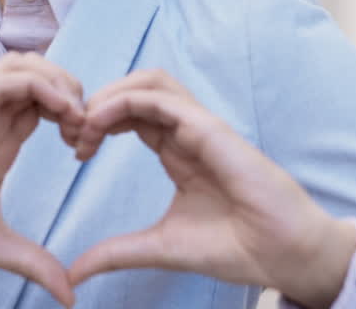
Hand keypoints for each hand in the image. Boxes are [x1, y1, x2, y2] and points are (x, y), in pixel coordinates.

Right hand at [0, 52, 84, 306]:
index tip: (89, 150)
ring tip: (76, 117)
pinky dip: (40, 85)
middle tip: (90, 129)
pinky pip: (6, 80)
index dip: (77, 116)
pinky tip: (61, 111)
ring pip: (25, 65)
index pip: (47, 104)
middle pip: (41, 74)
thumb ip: (33, 262)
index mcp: (0, 144)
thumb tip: (70, 295)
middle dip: (75, 91)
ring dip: (60, 81)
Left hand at [68, 70, 355, 308]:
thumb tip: (75, 273)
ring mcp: (200, 127)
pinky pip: (161, 98)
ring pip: (150, 82)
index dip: (97, 123)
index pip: (131, 116)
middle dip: (98, 102)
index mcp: (178, 152)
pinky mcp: (210, 129)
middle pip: (136, 90)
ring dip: (110, 93)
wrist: (282, 255)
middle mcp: (188, 132)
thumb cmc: (235, 247)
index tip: (76, 151)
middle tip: (73, 133)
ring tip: (85, 123)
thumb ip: (116, 253)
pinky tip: (99, 123)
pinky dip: (125, 101)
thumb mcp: (159, 248)